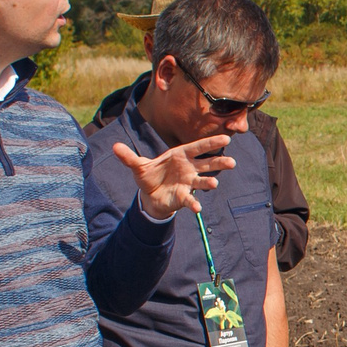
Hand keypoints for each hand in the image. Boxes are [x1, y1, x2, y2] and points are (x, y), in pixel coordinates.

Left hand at [116, 133, 233, 216]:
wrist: (150, 195)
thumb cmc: (149, 176)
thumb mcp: (138, 166)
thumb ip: (128, 157)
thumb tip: (114, 146)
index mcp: (180, 155)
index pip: (198, 147)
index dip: (211, 143)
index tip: (226, 138)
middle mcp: (189, 168)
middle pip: (207, 163)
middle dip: (219, 162)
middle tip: (232, 163)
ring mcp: (188, 182)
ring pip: (203, 180)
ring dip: (209, 182)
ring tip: (215, 184)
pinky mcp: (184, 196)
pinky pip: (191, 199)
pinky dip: (194, 204)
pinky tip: (197, 208)